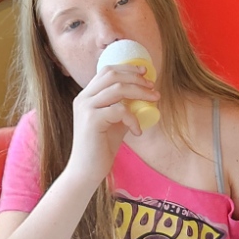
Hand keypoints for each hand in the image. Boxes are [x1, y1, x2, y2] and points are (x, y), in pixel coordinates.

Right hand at [64, 64, 159, 183]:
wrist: (86, 171)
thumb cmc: (101, 147)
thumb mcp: (114, 123)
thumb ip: (124, 108)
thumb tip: (145, 96)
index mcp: (87, 96)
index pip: (107, 71)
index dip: (127, 68)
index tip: (145, 72)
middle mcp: (83, 98)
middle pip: (112, 75)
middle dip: (136, 78)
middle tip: (152, 87)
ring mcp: (86, 108)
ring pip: (118, 89)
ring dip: (140, 92)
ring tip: (154, 100)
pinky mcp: (92, 120)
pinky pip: (120, 111)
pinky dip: (133, 119)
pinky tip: (137, 131)